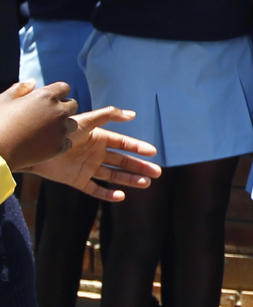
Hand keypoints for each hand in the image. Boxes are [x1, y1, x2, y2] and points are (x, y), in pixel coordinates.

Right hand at [0, 81, 77, 171]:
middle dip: (62, 109)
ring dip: (63, 126)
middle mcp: (58, 111)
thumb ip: (19, 89)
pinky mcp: (59, 146)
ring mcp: (60, 129)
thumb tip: (33, 82)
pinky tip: (45, 145)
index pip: (64, 88)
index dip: (57, 93)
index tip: (49, 101)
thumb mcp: (4, 101)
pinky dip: (59, 143)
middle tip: (47, 117)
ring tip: (45, 132)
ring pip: (72, 124)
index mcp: (46, 96)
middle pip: (72, 105)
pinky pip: (68, 142)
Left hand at [27, 106, 161, 201]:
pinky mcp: (78, 181)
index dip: (138, 147)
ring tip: (146, 183)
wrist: (37, 150)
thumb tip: (133, 114)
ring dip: (130, 179)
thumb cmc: (62, 132)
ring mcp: (89, 168)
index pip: (124, 144)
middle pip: (123, 161)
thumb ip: (109, 115)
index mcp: (100, 138)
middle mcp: (97, 154)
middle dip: (140, 166)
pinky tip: (121, 196)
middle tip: (157, 172)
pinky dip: (107, 193)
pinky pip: (95, 189)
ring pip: (114, 175)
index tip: (153, 152)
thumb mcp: (87, 121)